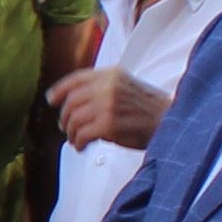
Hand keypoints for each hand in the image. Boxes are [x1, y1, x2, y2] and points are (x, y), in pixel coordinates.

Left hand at [48, 63, 173, 151]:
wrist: (170, 121)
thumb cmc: (148, 109)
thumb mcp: (126, 87)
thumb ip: (102, 88)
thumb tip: (72, 101)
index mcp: (111, 74)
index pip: (76, 78)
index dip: (60, 90)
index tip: (51, 100)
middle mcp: (108, 86)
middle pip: (71, 101)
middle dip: (65, 117)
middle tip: (66, 128)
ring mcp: (107, 105)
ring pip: (73, 119)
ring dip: (71, 133)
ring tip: (76, 140)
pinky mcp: (108, 125)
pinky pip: (81, 134)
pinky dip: (78, 143)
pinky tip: (82, 147)